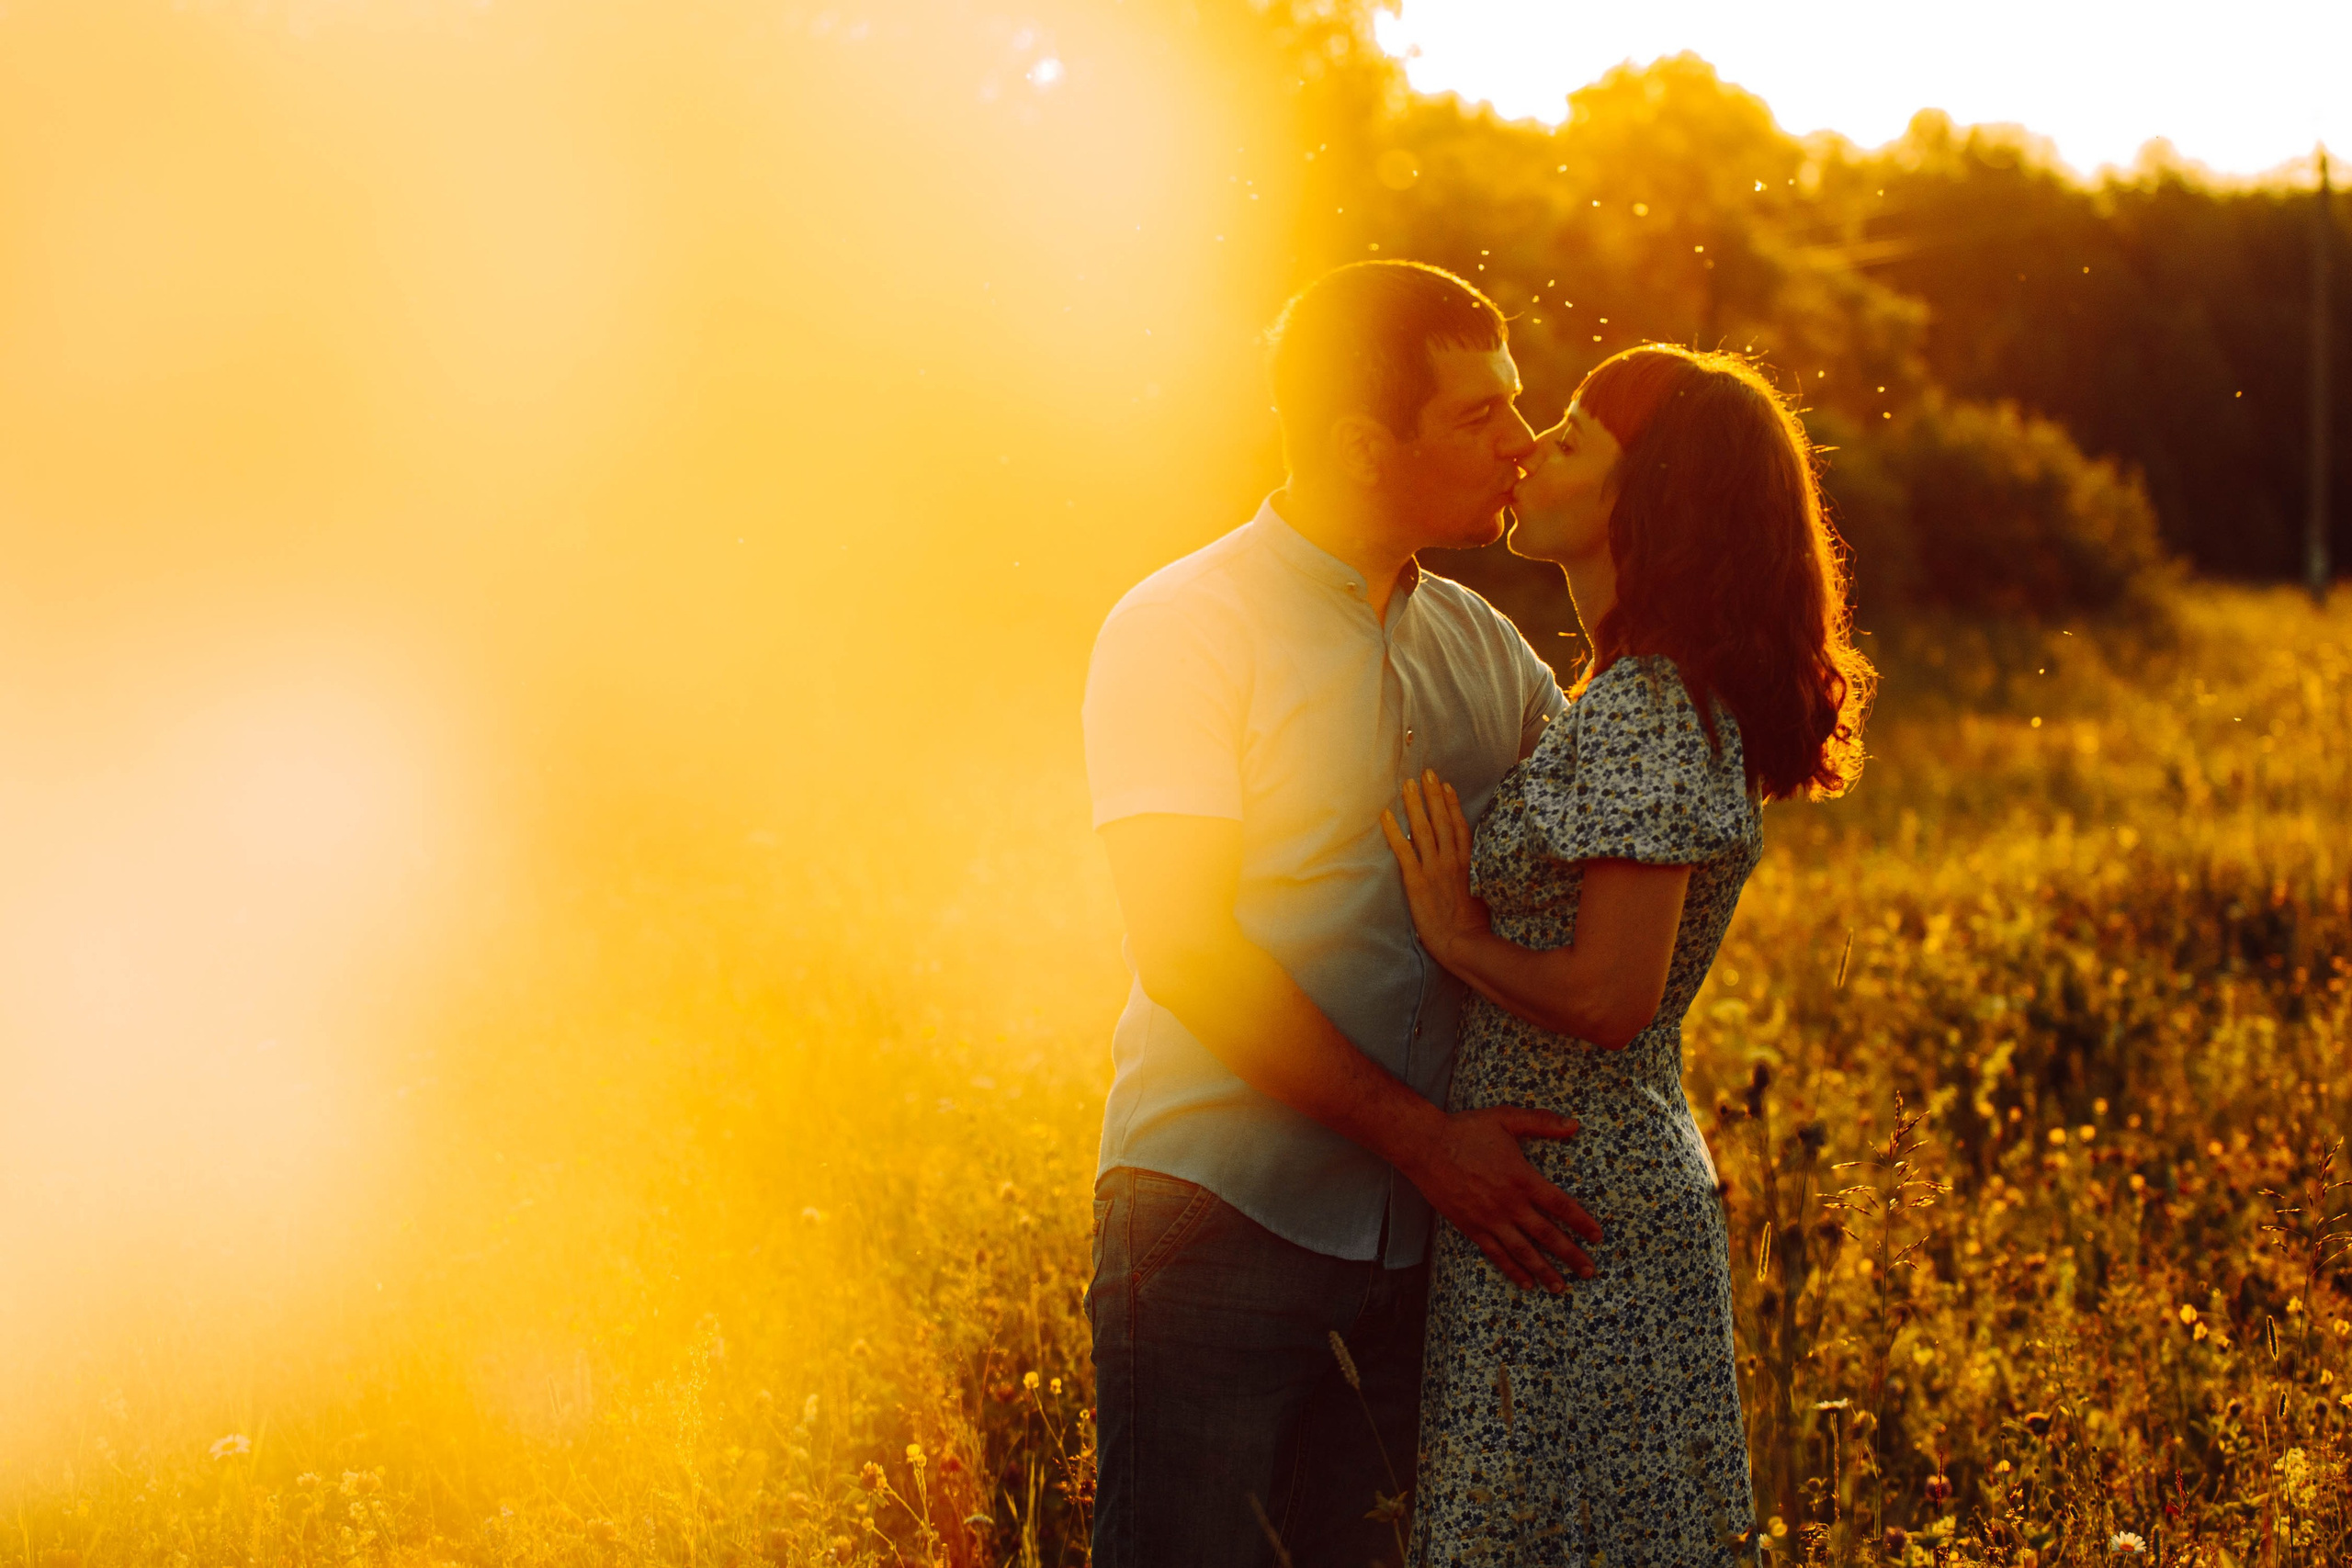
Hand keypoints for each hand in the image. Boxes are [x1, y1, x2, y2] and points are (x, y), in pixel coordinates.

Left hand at [1379, 770, 1490, 970]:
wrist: (1464, 943)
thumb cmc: (1472, 926)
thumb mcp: (1479, 894)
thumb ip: (1472, 876)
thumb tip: (1467, 868)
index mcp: (1468, 863)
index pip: (1459, 826)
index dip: (1451, 804)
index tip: (1445, 785)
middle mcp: (1451, 860)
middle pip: (1441, 820)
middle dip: (1432, 795)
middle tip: (1425, 773)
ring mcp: (1434, 868)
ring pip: (1423, 829)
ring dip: (1415, 805)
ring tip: (1408, 785)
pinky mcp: (1417, 880)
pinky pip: (1404, 850)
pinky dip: (1395, 831)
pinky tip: (1387, 816)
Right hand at [1401, 1106, 1601, 1291]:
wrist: (1424, 1146)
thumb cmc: (1466, 1130)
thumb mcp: (1506, 1118)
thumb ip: (1541, 1122)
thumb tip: (1574, 1125)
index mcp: (1522, 1178)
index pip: (1560, 1206)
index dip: (1582, 1222)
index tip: (1598, 1237)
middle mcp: (1509, 1204)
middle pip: (1547, 1235)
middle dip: (1571, 1255)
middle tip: (1590, 1272)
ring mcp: (1490, 1219)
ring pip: (1524, 1251)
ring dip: (1545, 1271)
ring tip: (1562, 1287)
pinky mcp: (1471, 1228)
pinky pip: (1496, 1254)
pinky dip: (1513, 1270)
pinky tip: (1526, 1283)